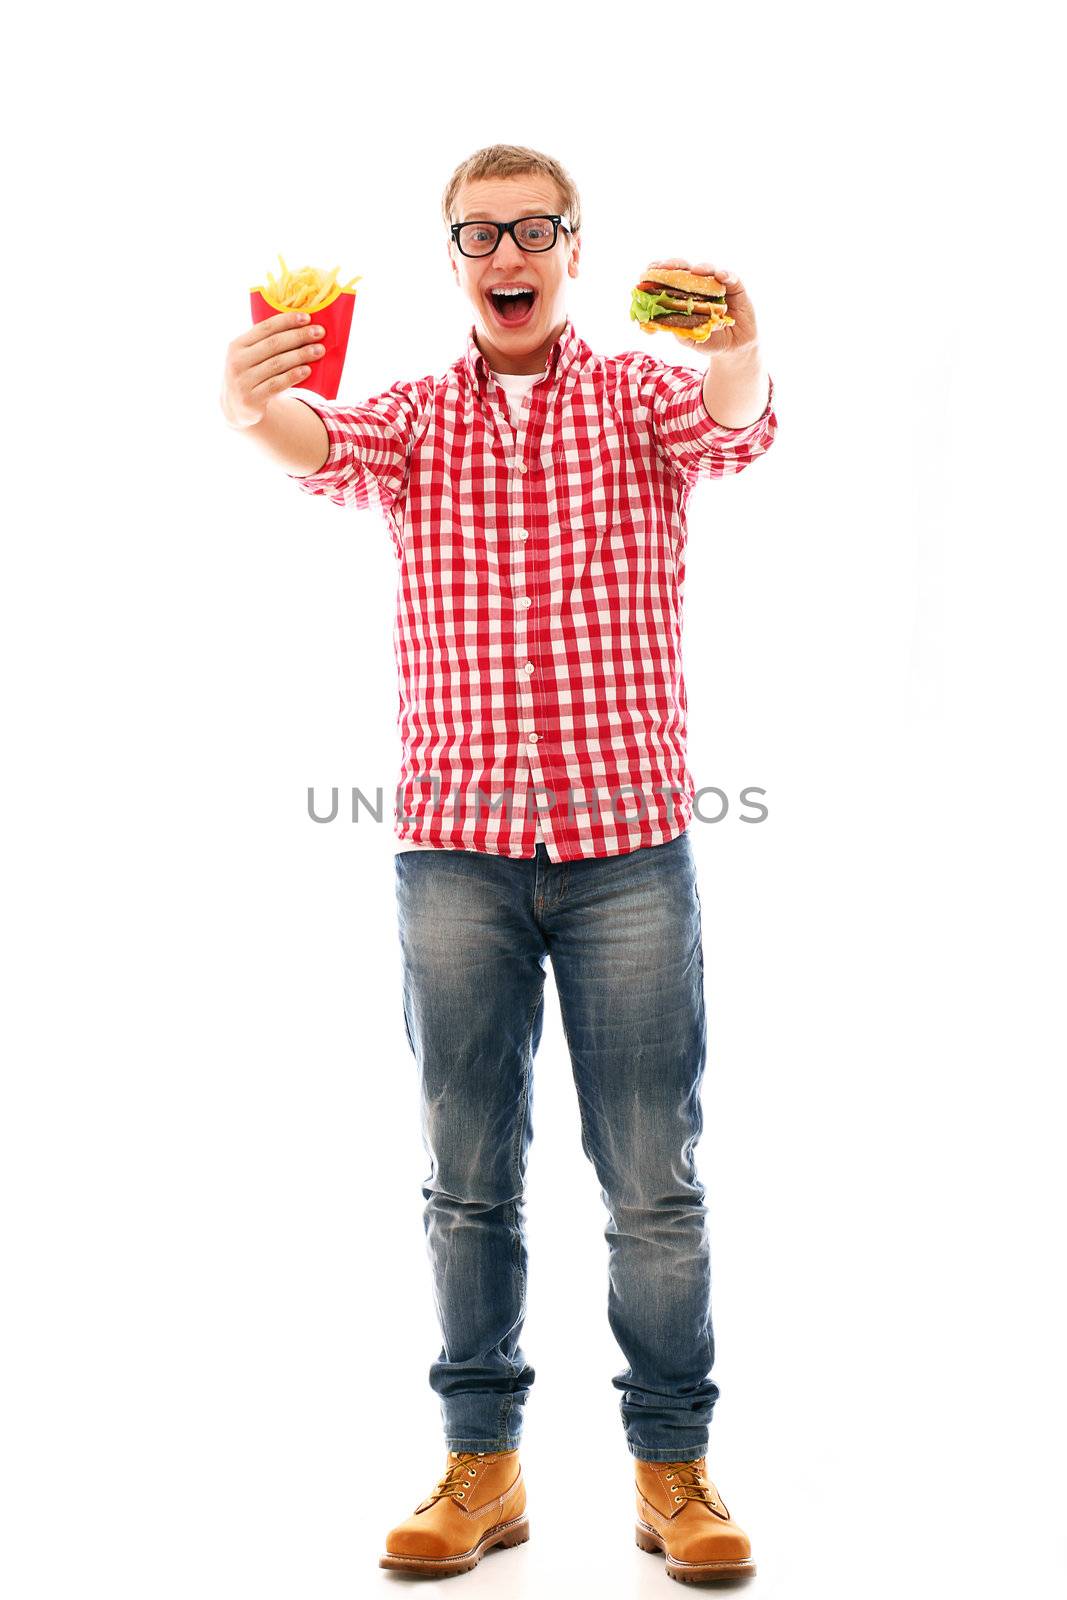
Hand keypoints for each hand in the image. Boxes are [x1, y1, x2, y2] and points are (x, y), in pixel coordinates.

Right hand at [220, 311, 327, 428]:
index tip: (307, 317)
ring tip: (319, 350)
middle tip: (319, 332)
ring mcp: (242, 381)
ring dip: (301, 355)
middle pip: (273, 344)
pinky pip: (277, 384)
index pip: (265, 328)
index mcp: (237, 345)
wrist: (237, 407)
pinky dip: (293, 376)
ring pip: (277, 364)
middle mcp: (237, 362)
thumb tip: (302, 327)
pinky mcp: (251, 399)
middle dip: (299, 336)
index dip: (287, 321)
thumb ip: (266, 343)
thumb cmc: (251, 375)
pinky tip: (307, 370)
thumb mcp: (250, 357)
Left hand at [643, 259, 758, 355]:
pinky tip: (720, 276)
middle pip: (685, 270)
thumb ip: (677, 331)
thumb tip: (658, 324)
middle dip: (674, 266)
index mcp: (684, 295)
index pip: (670, 279)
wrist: (732, 349)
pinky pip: (731, 277)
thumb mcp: (690, 339)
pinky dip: (725, 275)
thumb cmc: (708, 340)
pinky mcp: (736, 287)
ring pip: (707, 270)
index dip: (659, 273)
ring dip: (701, 268)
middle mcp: (699, 286)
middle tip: (665, 266)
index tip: (647, 271)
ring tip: (696, 271)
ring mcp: (717, 285)